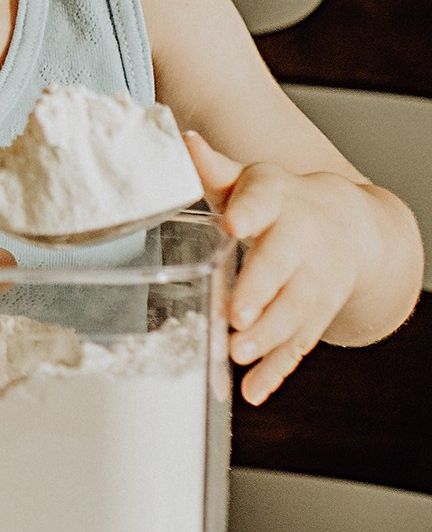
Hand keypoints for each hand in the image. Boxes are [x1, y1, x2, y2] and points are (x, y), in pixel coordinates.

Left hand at [188, 134, 367, 404]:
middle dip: (259, 292)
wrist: (348, 225)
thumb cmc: (279, 201)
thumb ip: (214, 168)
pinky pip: (298, 344)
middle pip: (282, 266)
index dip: (249, 211)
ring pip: (293, 311)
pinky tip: (254, 390)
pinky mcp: (315, 314)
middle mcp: (300, 241)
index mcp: (277, 200)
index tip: (232, 225)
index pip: (264, 200)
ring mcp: (313, 282)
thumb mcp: (251, 179)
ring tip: (236, 354)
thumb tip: (183, 141)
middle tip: (235, 316)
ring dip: (267, 337)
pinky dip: (277, 370)